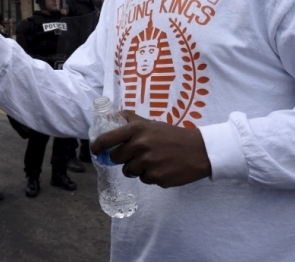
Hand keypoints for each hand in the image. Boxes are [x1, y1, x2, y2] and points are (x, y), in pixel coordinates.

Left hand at [90, 111, 211, 187]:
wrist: (200, 151)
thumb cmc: (172, 135)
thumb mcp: (150, 122)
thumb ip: (129, 119)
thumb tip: (109, 115)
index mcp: (136, 130)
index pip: (107, 139)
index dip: (97, 146)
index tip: (95, 150)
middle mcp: (140, 145)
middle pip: (116, 158)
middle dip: (123, 158)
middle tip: (137, 154)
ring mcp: (148, 163)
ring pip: (129, 171)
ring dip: (137, 168)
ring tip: (153, 161)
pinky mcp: (157, 178)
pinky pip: (144, 180)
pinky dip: (150, 176)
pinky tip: (162, 168)